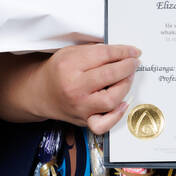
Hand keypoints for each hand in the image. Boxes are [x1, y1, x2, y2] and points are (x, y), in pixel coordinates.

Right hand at [0, 42, 140, 130]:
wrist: (41, 92)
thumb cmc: (58, 71)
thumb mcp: (71, 52)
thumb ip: (94, 51)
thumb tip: (121, 51)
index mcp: (70, 65)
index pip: (105, 55)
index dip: (124, 51)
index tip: (133, 51)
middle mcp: (75, 87)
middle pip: (110, 74)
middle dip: (128, 66)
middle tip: (134, 62)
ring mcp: (80, 106)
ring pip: (111, 99)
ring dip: (126, 86)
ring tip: (128, 77)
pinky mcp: (83, 120)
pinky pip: (103, 124)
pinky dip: (116, 115)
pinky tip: (122, 103)